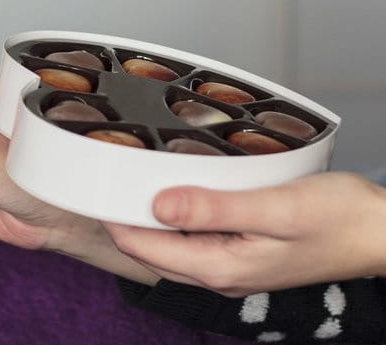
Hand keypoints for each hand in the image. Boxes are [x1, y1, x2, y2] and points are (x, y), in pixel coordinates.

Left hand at [104, 171, 385, 296]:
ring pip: (170, 244)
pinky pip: (193, 239)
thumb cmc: (340, 218)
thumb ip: (215, 209)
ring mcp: (230, 267)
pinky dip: (175, 217)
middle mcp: (220, 274)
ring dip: (148, 217)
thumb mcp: (276, 208)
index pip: (143, 247)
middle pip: (150, 249)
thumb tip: (158, 205)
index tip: (93, 183)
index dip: (113, 216)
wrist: (382, 232)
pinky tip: (175, 191)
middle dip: (123, 217)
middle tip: (103, 175)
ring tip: (129, 178)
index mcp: (221, 267)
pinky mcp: (241, 254)